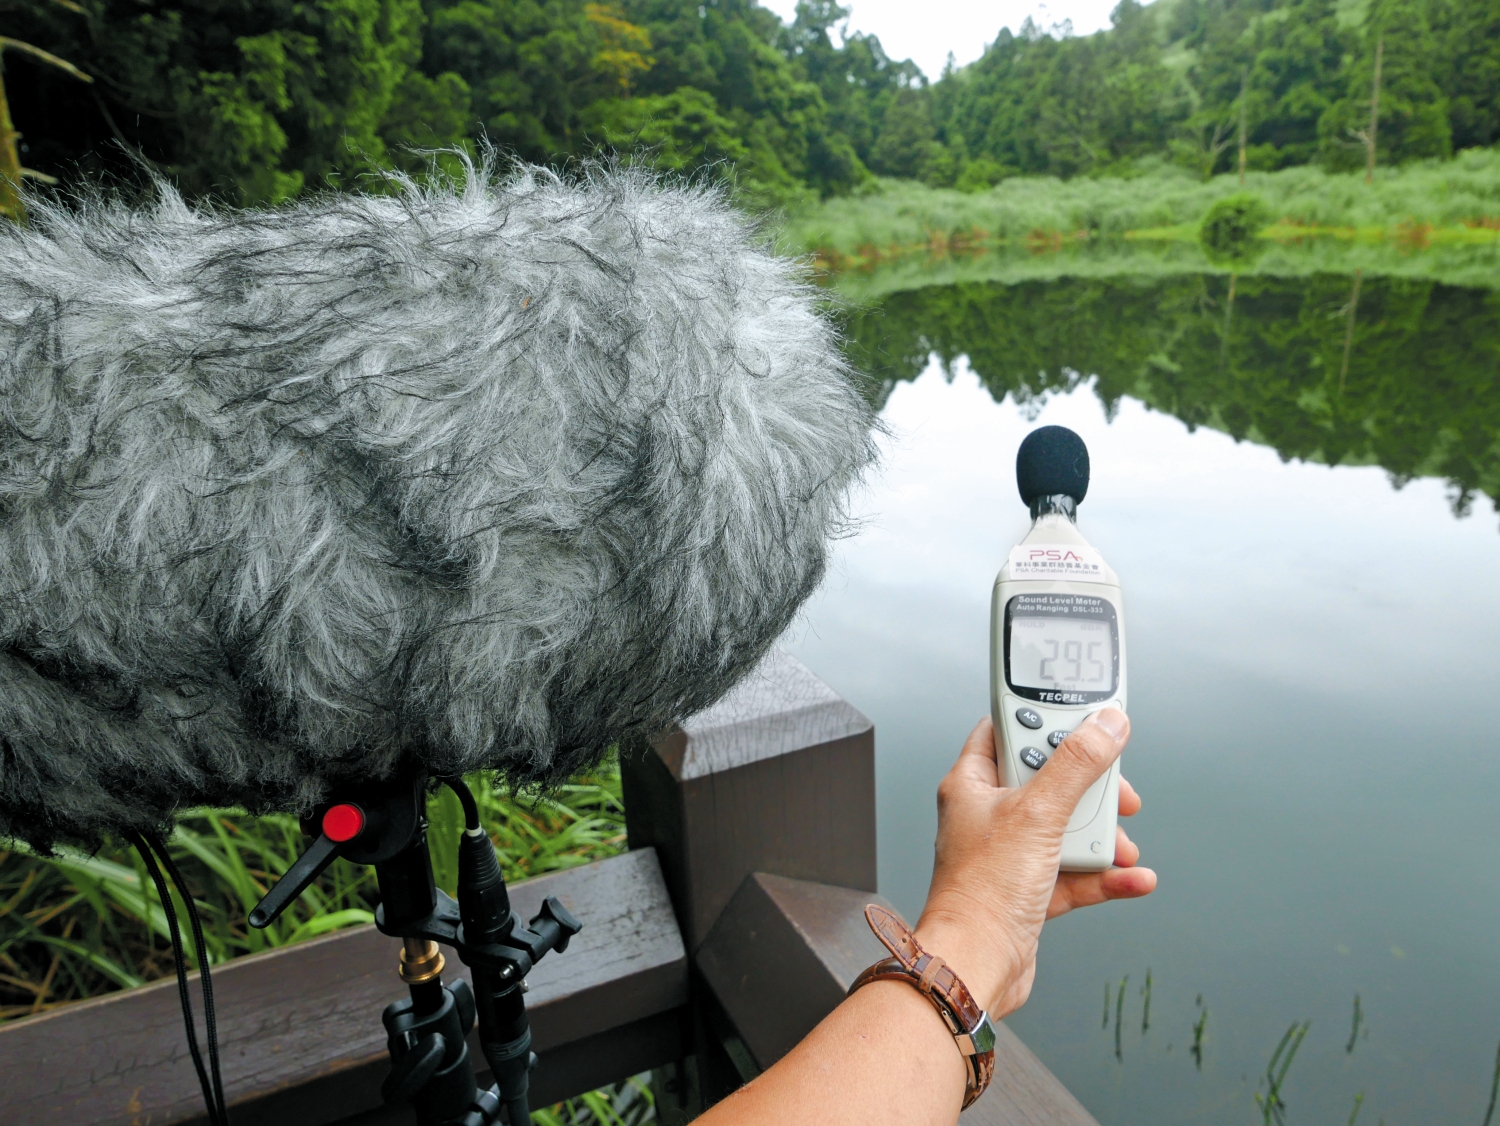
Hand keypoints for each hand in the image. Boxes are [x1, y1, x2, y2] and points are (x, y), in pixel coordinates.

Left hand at [912, 710, 1154, 1017]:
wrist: (976, 966)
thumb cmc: (981, 892)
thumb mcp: (1039, 813)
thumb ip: (1076, 765)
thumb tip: (1105, 725)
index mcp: (972, 783)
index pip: (1007, 730)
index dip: (1045, 719)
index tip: (1085, 715)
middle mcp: (988, 814)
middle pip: (1050, 779)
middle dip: (1090, 787)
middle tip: (1115, 788)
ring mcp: (1010, 854)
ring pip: (1067, 827)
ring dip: (1103, 835)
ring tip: (1122, 843)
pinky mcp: (1029, 891)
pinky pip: (1076, 872)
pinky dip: (1105, 874)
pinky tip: (1131, 876)